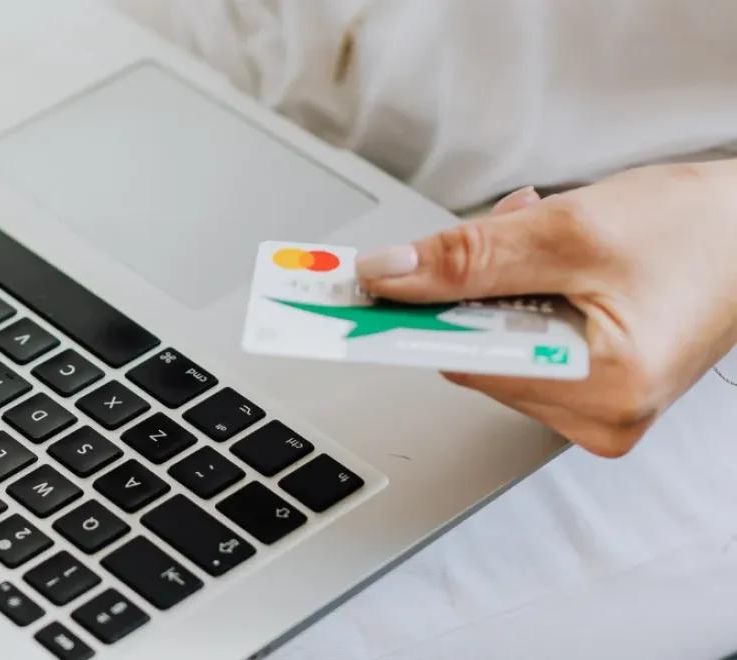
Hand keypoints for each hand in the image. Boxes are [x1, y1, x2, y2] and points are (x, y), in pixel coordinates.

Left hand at [356, 160, 736, 455]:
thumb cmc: (698, 231)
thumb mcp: (570, 230)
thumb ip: (469, 257)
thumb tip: (389, 277)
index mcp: (603, 391)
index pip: (464, 362)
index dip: (406, 322)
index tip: (349, 304)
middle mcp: (598, 416)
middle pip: (472, 352)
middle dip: (474, 284)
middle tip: (514, 228)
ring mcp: (596, 408)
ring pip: (491, 344)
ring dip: (499, 283)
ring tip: (553, 242)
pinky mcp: (594, 388)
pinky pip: (520, 344)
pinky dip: (521, 296)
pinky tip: (559, 263)